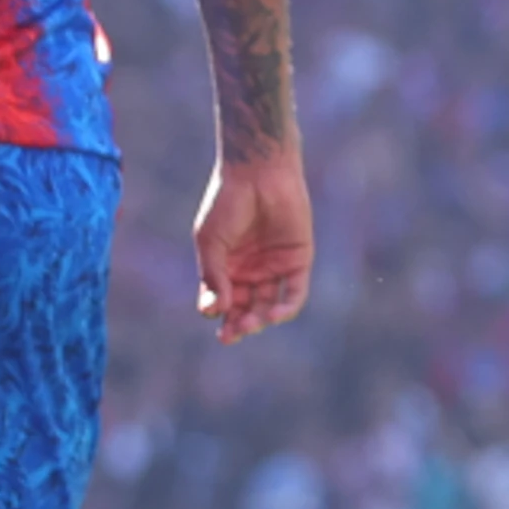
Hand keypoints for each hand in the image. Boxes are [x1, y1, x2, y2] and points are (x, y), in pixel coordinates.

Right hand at [194, 147, 313, 343]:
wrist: (258, 174)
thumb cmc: (227, 204)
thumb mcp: (211, 242)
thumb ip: (213, 275)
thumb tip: (216, 311)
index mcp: (224, 267)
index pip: (220, 302)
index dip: (215, 312)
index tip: (211, 312)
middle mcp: (249, 271)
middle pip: (244, 309)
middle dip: (238, 325)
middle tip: (232, 334)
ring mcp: (273, 266)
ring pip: (268, 305)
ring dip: (260, 320)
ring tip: (250, 325)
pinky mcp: (298, 260)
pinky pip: (295, 291)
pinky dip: (287, 307)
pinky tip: (275, 315)